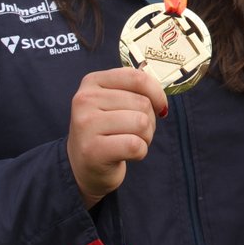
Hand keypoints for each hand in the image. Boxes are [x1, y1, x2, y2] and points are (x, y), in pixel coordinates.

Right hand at [67, 67, 168, 208]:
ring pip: (141, 123)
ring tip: (131, 142)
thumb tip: (161, 100)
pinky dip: (140, 152)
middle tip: (135, 132)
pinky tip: (127, 154)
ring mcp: (86, 125)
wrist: (83, 167)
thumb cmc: (106, 132)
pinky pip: (135, 145)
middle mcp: (85, 100)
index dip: (156, 93)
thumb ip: (135, 91)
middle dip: (149, 121)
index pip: (136, 77)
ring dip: (146, 137)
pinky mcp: (93, 150)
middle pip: (142, 103)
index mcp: (92, 82)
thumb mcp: (115, 103)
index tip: (160, 106)